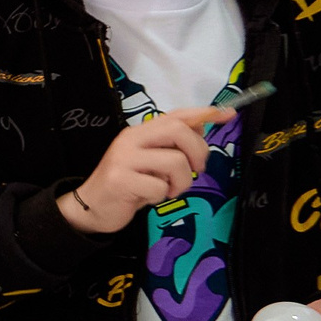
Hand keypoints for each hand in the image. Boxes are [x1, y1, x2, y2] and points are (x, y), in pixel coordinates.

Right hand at [57, 105, 226, 233]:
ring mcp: (124, 159)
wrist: (91, 207)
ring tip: (167, 190)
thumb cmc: (127, 184)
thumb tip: (203, 124)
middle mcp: (131, 139)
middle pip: (179, 131)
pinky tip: (147, 198)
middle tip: (195, 170)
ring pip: (175, 162)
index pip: (176, 115)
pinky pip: (159, 187)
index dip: (204, 114)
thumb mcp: (151, 160)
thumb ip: (172, 144)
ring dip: (181, 182)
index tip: (229, 115)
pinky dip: (160, 197)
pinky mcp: (120, 180)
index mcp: (140, 132)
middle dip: (197, 152)